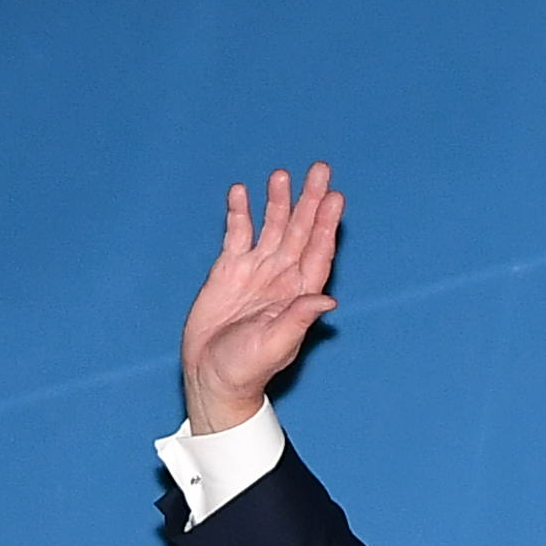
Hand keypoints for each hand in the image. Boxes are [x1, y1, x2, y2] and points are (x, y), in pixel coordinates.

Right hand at [181, 165, 344, 435]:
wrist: (211, 375)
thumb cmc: (247, 368)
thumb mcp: (275, 345)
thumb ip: (298, 319)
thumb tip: (327, 300)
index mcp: (298, 294)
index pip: (317, 251)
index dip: (326, 224)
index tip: (335, 197)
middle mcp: (281, 276)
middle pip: (298, 230)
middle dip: (309, 200)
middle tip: (320, 170)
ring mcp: (255, 270)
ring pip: (270, 227)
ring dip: (277, 202)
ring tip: (281, 175)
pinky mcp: (227, 270)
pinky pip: (236, 235)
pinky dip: (239, 213)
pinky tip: (240, 192)